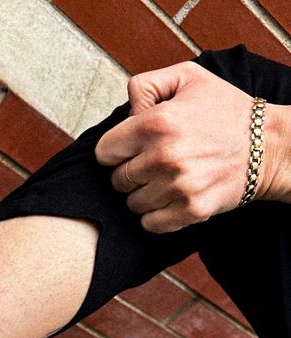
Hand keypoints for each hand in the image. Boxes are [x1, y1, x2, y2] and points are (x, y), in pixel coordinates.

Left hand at [94, 59, 285, 233]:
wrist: (268, 145)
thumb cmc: (226, 111)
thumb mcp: (188, 78)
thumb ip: (146, 85)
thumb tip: (126, 111)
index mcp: (156, 123)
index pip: (104, 152)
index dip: (116, 150)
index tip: (132, 149)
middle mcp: (163, 157)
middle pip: (117, 180)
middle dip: (130, 172)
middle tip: (154, 164)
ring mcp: (176, 187)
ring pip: (132, 203)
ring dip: (143, 195)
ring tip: (166, 180)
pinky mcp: (190, 210)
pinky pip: (150, 224)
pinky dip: (156, 216)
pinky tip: (170, 199)